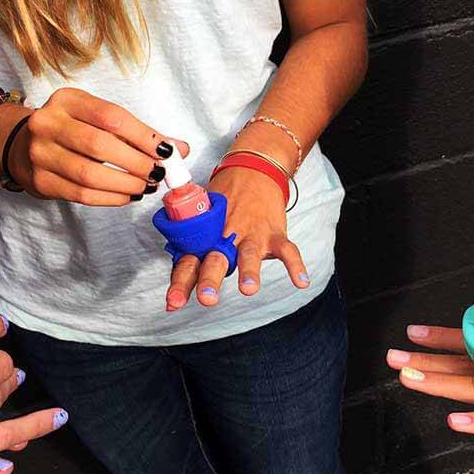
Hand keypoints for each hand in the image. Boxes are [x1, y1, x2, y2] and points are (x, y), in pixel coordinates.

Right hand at [2, 87, 187, 205]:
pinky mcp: (40, 181)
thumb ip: (140, 134)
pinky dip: (112, 198)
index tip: (167, 151)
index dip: (143, 136)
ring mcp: (40, 153)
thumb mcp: (100, 121)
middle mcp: (48, 122)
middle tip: (157, 173)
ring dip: (126, 184)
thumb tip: (180, 150)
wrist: (22, 145)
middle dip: (136, 163)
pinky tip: (129, 196)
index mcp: (68, 100)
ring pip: (90, 175)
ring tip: (146, 186)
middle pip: (100, 146)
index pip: (111, 117)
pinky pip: (82, 195)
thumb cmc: (74, 130)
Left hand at [165, 167, 309, 309]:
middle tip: (207, 298)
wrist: (253, 170)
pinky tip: (301, 282)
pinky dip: (295, 265)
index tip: (173, 303)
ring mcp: (253, 234)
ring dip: (249, 271)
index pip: (189, 262)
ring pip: (249, 254)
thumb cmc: (224, 201)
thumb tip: (172, 294)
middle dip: (211, 279)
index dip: (180, 283)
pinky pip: (287, 250)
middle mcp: (227, 236)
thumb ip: (192, 251)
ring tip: (248, 289)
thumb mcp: (202, 219)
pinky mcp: (274, 232)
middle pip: (217, 260)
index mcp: (205, 236)